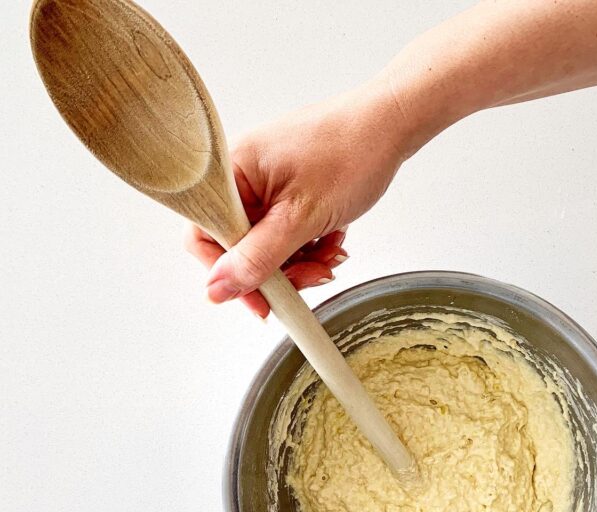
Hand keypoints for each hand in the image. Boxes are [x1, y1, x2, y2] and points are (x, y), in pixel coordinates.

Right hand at [184, 82, 405, 316]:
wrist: (391, 125)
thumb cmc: (350, 153)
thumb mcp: (302, 217)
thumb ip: (258, 257)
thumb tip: (217, 289)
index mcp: (232, 173)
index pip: (205, 235)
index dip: (230, 274)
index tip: (261, 301)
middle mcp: (243, 178)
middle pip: (240, 247)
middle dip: (279, 270)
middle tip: (313, 276)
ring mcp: (267, 185)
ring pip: (268, 247)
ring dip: (301, 261)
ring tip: (331, 253)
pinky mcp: (289, 192)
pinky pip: (287, 235)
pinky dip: (310, 245)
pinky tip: (333, 240)